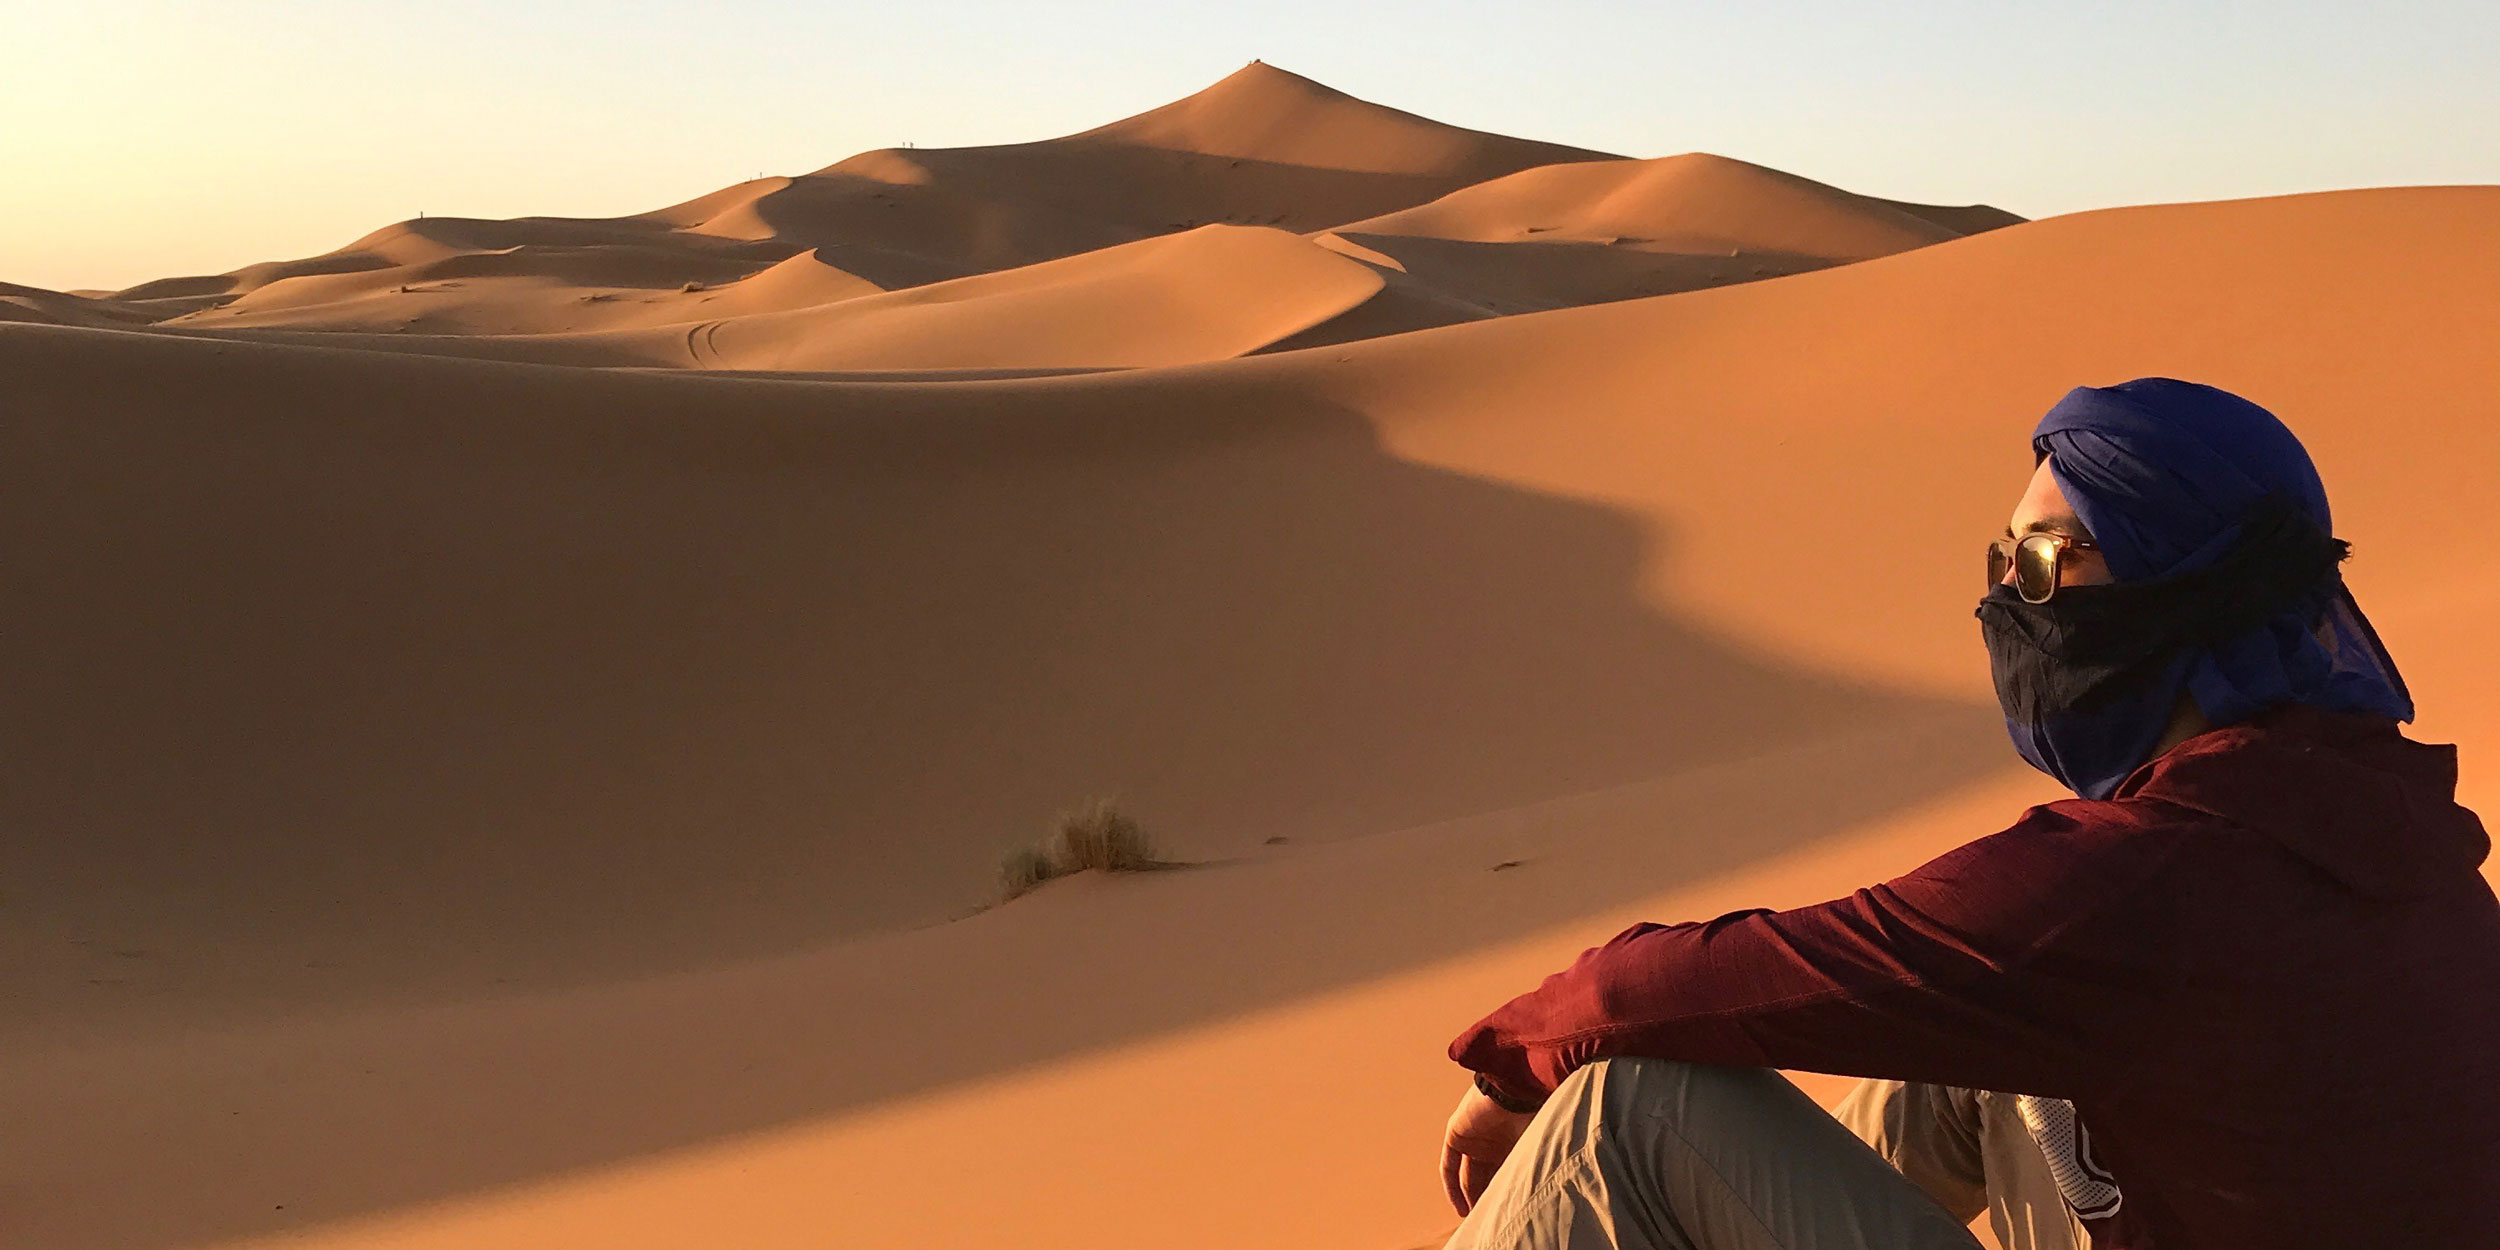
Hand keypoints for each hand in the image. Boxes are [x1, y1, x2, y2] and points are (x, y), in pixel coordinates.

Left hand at [1440, 1081, 1536, 1215]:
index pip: (1504, 1173)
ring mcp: (1472, 1137)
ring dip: (1469, 1198)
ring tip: (1477, 1221)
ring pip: (1467, 1175)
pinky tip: (1461, 1208)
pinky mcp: (1455, 1133)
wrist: (1518, 1086)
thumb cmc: (1538, 1112)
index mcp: (1513, 1140)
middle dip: (1486, 1200)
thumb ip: (1537, 1166)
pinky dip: (1452, 1187)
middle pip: (1484, 1177)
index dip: (1504, 1194)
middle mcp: (1492, 1140)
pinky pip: (1449, 1166)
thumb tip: (1548, 1198)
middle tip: (1491, 1223)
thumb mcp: (1541, 1145)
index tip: (1509, 1216)